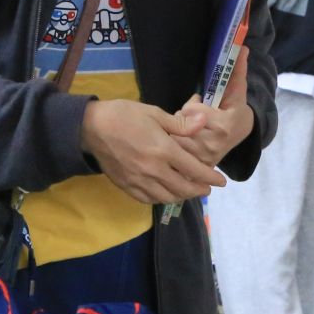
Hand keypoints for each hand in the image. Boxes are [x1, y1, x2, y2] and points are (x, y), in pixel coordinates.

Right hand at [82, 99, 226, 204]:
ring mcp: (139, 181)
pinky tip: (167, 193)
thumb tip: (203, 122)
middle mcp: (153, 170)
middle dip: (199, 190)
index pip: (194, 170)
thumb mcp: (155, 113)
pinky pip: (149, 199)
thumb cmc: (125, 115)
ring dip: (182, 196)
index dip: (210, 177)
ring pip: (167, 197)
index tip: (221, 182)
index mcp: (163, 150)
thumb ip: (181, 124)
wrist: (92, 127)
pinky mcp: (127, 186)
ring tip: (189, 191)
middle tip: (207, 188)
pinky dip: (162, 199)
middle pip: (183, 189)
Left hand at [173, 48, 255, 165]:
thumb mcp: (237, 92)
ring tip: (188, 131)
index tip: (199, 104)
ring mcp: (203, 159)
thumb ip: (236, 71)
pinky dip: (175, 144)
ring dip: (176, 132)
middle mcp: (213, 145)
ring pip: (175, 138)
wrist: (240, 139)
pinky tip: (184, 143)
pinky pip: (175, 151)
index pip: (192, 111)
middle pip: (180, 125)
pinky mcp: (195, 168)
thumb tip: (242, 47)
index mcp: (224, 126)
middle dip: (182, 118)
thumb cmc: (235, 112)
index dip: (193, 106)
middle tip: (193, 119)